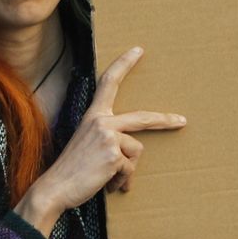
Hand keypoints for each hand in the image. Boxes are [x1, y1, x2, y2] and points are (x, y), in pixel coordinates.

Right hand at [15, 47, 184, 234]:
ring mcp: (108, 136)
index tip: (138, 50)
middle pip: (142, 117)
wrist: (55, 188)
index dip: (124, 64)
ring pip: (136, 151)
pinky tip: (107, 185)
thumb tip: (130, 152)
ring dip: (126, 170)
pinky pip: (130, 168)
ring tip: (108, 178)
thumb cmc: (72, 170)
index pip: (109, 82)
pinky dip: (122, 180)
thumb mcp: (87, 144)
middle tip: (182, 121)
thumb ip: (107, 138)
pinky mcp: (114, 154)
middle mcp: (101, 121)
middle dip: (165, 120)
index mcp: (93, 116)